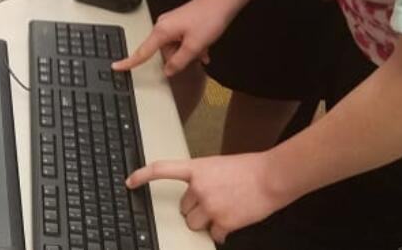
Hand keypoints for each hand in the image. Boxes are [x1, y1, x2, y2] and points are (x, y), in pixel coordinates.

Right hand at [112, 0, 232, 76]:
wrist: (222, 2)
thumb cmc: (209, 19)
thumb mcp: (194, 46)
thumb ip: (179, 61)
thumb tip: (168, 71)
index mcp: (162, 31)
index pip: (142, 51)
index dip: (129, 61)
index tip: (116, 66)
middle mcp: (164, 25)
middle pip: (163, 51)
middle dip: (178, 57)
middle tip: (196, 55)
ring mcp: (172, 23)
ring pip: (175, 47)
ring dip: (188, 52)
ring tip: (204, 50)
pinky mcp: (180, 22)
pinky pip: (181, 40)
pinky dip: (191, 46)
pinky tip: (204, 47)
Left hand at [126, 152, 288, 242]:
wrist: (272, 177)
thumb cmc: (250, 170)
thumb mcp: (219, 166)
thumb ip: (203, 179)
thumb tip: (195, 197)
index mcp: (197, 169)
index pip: (162, 169)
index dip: (142, 176)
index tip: (129, 181)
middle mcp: (199, 187)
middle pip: (184, 208)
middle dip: (196, 209)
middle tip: (216, 200)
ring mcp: (210, 205)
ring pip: (194, 224)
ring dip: (206, 222)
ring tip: (225, 209)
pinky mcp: (222, 221)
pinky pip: (214, 235)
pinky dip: (222, 232)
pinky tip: (234, 220)